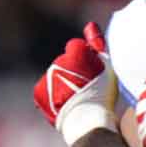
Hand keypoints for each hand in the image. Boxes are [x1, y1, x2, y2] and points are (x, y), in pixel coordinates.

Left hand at [32, 23, 110, 142]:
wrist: (87, 120)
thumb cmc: (102, 95)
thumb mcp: (106, 68)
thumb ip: (98, 48)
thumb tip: (90, 26)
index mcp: (76, 51)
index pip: (76, 47)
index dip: (83, 58)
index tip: (89, 70)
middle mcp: (59, 60)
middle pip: (64, 62)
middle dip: (71, 72)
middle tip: (83, 89)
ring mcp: (47, 76)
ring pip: (55, 77)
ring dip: (62, 85)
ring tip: (75, 101)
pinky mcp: (39, 91)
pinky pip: (45, 90)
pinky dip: (52, 96)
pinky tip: (64, 105)